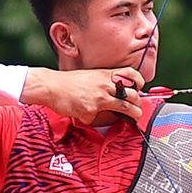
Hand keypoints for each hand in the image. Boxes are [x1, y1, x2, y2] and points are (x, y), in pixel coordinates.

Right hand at [22, 66, 145, 125]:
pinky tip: (83, 113)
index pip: (131, 74)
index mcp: (105, 75)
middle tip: (138, 110)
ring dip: (133, 115)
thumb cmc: (68, 82)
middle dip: (138, 105)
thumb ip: (104, 82)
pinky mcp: (91, 109)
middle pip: (133, 95)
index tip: (140, 88)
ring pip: (125, 108)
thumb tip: (116, 90)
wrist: (50, 86)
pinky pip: (96, 118)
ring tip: (134, 118)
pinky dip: (90, 118)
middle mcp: (105, 85)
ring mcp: (99, 97)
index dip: (139, 81)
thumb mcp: (91, 76)